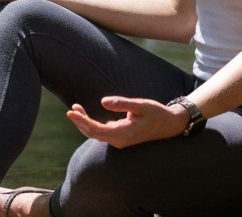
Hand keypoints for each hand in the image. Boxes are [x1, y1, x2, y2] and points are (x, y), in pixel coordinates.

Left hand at [65, 96, 183, 148]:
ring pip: (96, 134)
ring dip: (84, 122)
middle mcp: (120, 140)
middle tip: (71, 109)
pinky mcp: (120, 136)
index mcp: (124, 134)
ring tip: (75, 108)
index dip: (82, 122)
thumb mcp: (141, 105)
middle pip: (93, 134)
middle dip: (80, 122)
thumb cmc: (156, 113)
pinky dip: (91, 123)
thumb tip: (103, 102)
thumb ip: (122, 104)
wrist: (169, 125)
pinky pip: (101, 132)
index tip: (71, 112)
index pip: (97, 130)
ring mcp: (120, 140)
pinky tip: (84, 113)